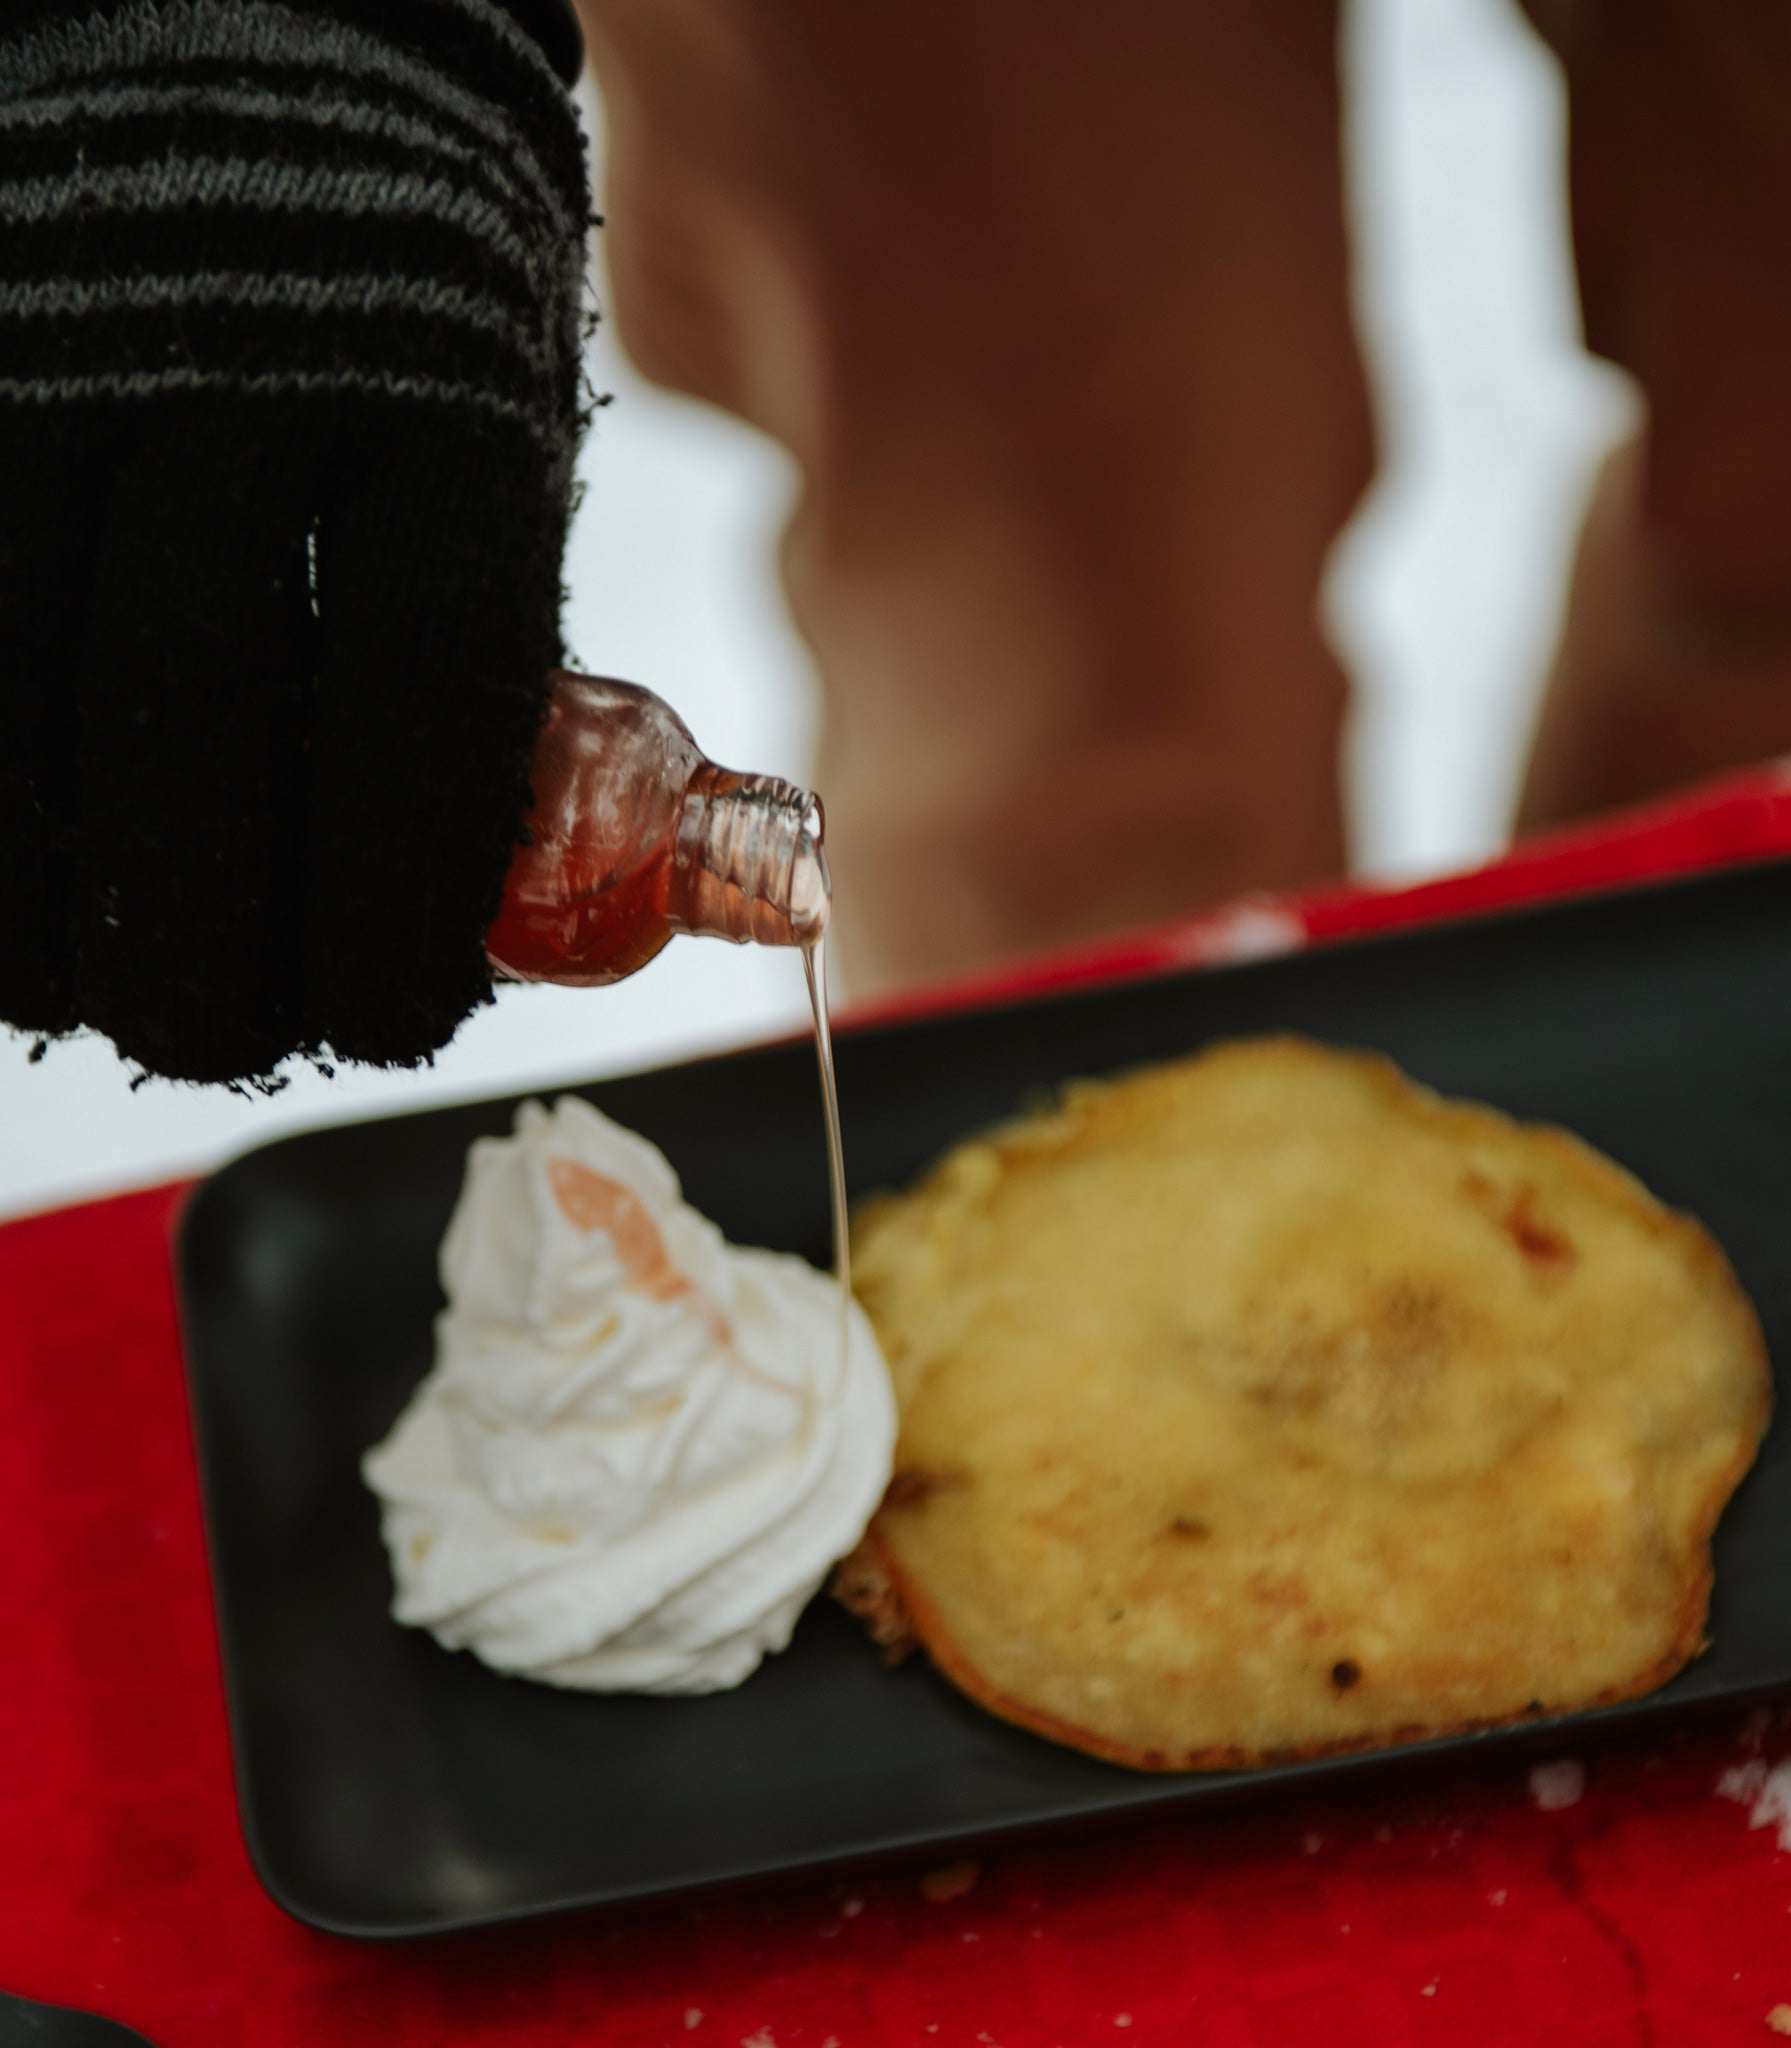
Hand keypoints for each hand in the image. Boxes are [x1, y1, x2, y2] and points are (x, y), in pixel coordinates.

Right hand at [0, 0, 589, 1083]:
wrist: (286, 79)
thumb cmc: (420, 353)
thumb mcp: (510, 485)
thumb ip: (502, 690)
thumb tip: (520, 929)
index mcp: (444, 418)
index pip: (419, 696)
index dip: (400, 897)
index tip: (398, 1016)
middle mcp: (240, 377)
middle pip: (186, 709)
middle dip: (207, 935)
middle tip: (230, 1036)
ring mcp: (55, 361)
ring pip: (11, 687)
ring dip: (45, 904)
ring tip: (96, 994)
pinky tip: (21, 895)